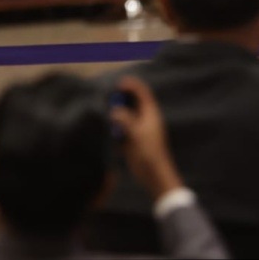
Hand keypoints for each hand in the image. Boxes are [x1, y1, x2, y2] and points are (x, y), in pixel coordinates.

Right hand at [109, 76, 183, 199]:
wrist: (153, 175)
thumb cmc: (149, 153)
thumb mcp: (137, 134)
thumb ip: (125, 120)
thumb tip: (113, 111)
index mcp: (150, 114)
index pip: (142, 93)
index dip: (132, 86)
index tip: (118, 84)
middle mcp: (144, 119)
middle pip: (132, 102)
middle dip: (120, 99)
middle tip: (107, 98)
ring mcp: (137, 129)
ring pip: (125, 115)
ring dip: (115, 113)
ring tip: (105, 112)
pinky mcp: (131, 140)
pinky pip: (120, 128)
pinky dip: (114, 126)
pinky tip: (107, 129)